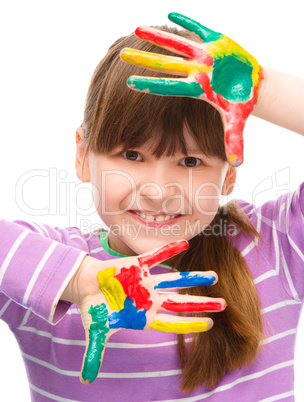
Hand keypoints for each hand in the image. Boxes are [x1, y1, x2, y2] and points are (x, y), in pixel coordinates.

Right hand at [63, 240, 225, 383]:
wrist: (85, 285)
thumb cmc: (94, 309)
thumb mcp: (96, 332)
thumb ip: (94, 353)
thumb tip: (86, 380)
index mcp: (143, 316)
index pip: (172, 323)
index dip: (190, 324)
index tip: (210, 325)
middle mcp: (150, 299)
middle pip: (181, 302)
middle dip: (202, 304)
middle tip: (224, 304)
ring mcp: (146, 281)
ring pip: (174, 279)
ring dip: (193, 277)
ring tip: (215, 276)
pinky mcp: (137, 265)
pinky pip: (156, 256)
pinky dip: (169, 251)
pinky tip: (184, 244)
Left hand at [120, 12, 263, 166]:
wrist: (251, 86)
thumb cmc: (239, 104)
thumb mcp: (236, 122)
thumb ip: (234, 141)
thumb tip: (237, 165)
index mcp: (196, 89)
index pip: (168, 87)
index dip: (149, 85)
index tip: (128, 82)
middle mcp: (195, 71)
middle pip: (165, 64)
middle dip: (144, 60)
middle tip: (123, 54)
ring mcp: (204, 56)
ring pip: (177, 44)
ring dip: (158, 37)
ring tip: (137, 28)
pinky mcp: (216, 42)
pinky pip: (199, 29)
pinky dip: (187, 21)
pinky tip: (171, 12)